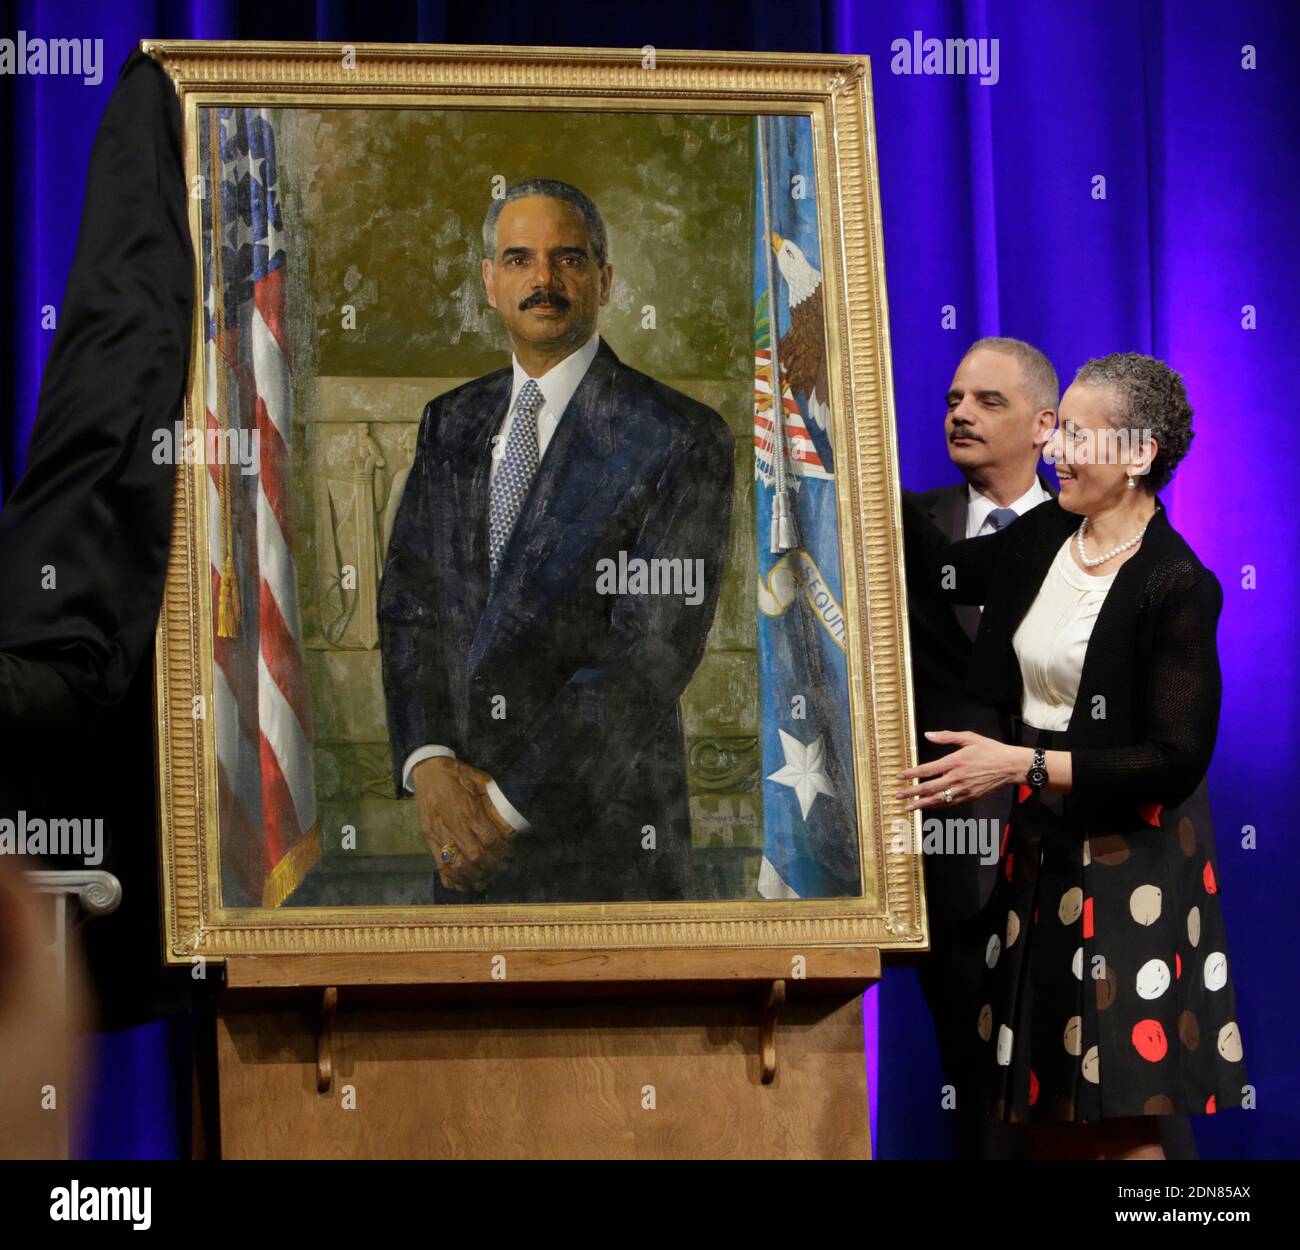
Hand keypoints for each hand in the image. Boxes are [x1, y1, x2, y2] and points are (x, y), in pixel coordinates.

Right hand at [411, 757, 515, 891]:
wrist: (428, 770)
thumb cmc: (457, 775)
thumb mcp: (480, 780)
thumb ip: (494, 800)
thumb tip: (512, 816)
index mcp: (468, 811)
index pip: (490, 839)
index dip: (503, 851)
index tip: (511, 854)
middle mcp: (453, 826)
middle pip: (476, 856)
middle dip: (493, 867)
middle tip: (503, 869)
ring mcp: (439, 835)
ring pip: (458, 865)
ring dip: (475, 877)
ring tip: (487, 880)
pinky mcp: (429, 840)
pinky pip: (440, 866)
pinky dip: (452, 880)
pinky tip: (464, 884)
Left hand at [894, 731, 1029, 811]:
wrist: (1010, 766)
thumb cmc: (990, 750)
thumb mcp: (969, 738)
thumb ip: (947, 736)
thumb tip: (928, 735)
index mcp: (955, 761)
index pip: (928, 770)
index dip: (912, 774)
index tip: (900, 776)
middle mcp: (957, 778)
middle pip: (930, 788)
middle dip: (912, 792)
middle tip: (898, 795)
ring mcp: (964, 790)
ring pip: (939, 799)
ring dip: (922, 804)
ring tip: (908, 807)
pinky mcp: (970, 797)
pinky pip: (950, 803)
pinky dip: (937, 806)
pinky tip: (928, 806)